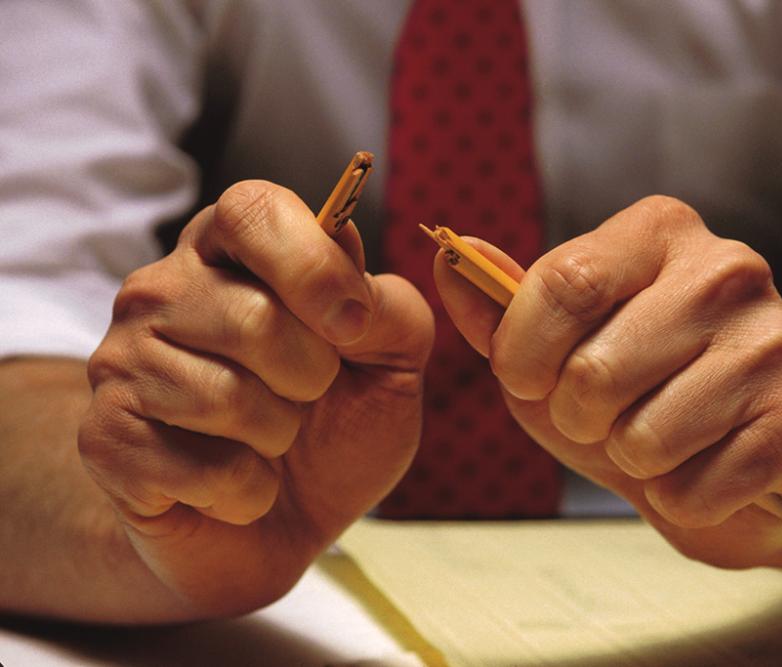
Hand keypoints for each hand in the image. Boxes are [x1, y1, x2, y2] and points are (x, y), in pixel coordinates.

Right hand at [79, 181, 432, 616]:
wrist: (283, 524)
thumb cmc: (337, 429)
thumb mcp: (394, 366)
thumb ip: (391, 309)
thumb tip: (350, 261)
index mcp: (233, 251)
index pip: (253, 211)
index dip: (314, 268)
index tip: (353, 328)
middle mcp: (163, 291)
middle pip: (252, 318)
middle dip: (310, 379)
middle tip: (306, 398)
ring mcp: (121, 361)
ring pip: (223, 398)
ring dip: (277, 438)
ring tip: (269, 440)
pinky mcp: (103, 437)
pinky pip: (198, 469)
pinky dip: (246, 492)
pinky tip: (237, 484)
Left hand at [435, 196, 781, 565]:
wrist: (738, 447)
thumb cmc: (632, 388)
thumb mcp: (552, 344)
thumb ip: (499, 306)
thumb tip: (451, 255)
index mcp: (658, 230)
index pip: (563, 284)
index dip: (523, 354)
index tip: (528, 379)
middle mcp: (727, 268)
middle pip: (595, 371)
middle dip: (577, 418)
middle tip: (604, 416)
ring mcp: (776, 339)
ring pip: (645, 438)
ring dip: (630, 461)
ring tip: (656, 438)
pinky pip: (696, 488)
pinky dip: (679, 498)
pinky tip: (703, 466)